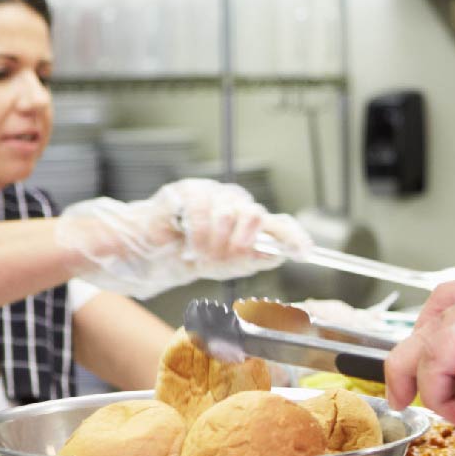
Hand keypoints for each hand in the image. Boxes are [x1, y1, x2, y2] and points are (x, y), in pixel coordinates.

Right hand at [56, 178, 307, 297]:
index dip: (292, 236)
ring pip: (230, 212)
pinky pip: (202, 208)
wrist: (150, 254)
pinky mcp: (188, 190)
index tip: (304, 251)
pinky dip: (197, 232)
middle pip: (256, 216)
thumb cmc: (188, 256)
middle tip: (223, 258)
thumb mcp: (225, 265)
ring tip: (199, 254)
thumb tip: (280, 255)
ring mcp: (213, 194)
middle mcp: (234, 203)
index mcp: (247, 221)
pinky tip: (187, 243)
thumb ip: (252, 258)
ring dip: (215, 242)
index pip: (278, 223)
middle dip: (241, 244)